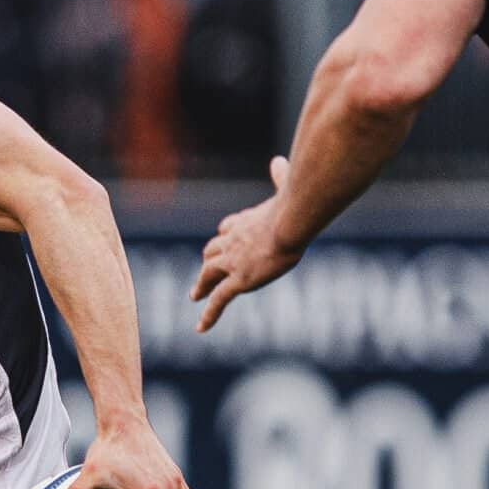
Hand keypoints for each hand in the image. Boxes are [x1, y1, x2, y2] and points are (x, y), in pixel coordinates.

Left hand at [191, 157, 304, 332]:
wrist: (290, 221)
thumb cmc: (293, 205)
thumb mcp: (285, 189)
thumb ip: (281, 176)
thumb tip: (280, 160)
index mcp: (245, 221)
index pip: (228, 228)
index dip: (226, 233)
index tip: (224, 235)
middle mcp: (233, 240)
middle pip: (213, 251)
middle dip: (209, 260)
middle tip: (204, 271)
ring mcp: (233, 261)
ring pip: (210, 275)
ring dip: (202, 285)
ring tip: (195, 296)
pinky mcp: (238, 280)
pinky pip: (219, 300)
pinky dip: (208, 315)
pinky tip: (200, 328)